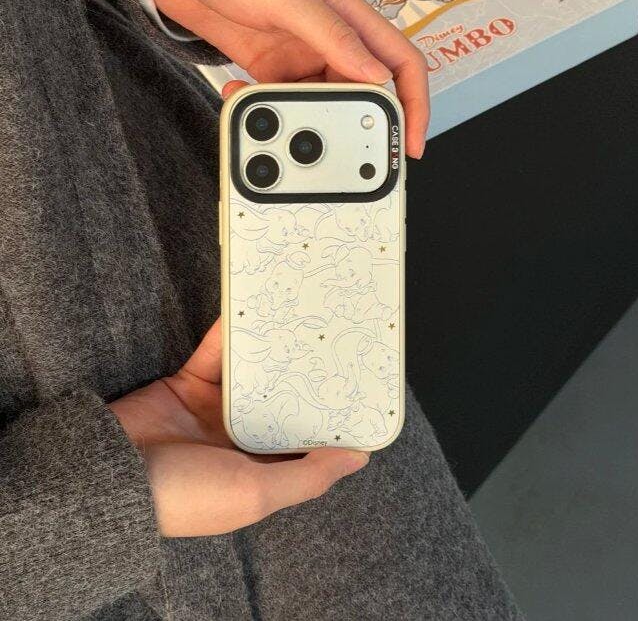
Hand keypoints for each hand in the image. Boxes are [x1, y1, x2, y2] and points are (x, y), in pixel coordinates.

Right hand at [109, 319, 368, 536]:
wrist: (108, 475)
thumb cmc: (186, 496)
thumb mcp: (255, 494)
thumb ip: (308, 476)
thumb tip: (359, 458)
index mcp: (259, 472)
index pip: (305, 444)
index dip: (331, 421)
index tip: (358, 390)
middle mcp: (240, 441)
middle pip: (282, 402)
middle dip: (305, 376)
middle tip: (337, 341)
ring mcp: (214, 411)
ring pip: (253, 373)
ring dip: (273, 348)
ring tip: (302, 319)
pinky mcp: (189, 384)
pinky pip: (217, 353)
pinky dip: (232, 334)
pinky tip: (253, 311)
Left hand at [147, 0, 428, 157]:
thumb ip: (333, 36)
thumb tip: (376, 76)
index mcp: (348, 13)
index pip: (401, 60)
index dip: (415, 101)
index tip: (410, 141)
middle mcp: (330, 37)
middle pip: (365, 90)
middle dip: (358, 122)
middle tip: (344, 151)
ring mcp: (300, 55)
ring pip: (322, 101)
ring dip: (306, 119)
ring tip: (280, 122)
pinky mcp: (270, 68)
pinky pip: (282, 100)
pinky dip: (269, 109)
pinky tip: (245, 99)